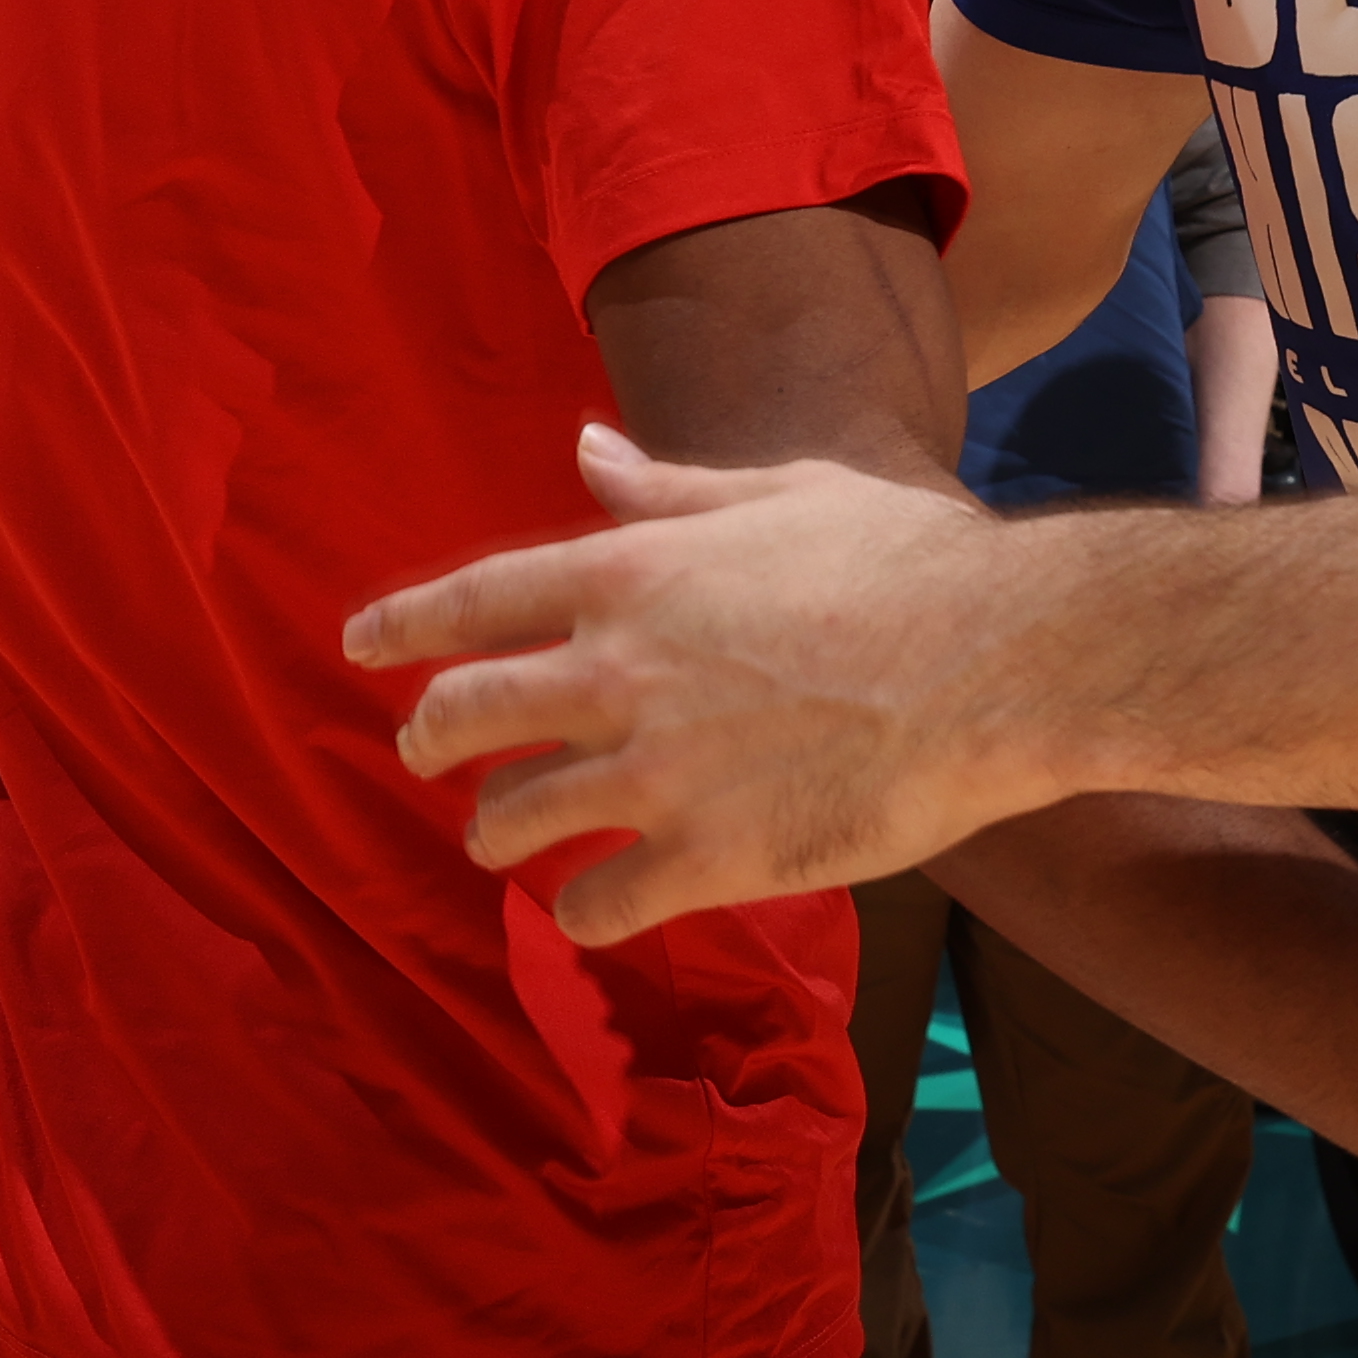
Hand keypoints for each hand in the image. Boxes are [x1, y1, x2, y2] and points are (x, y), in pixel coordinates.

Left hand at [355, 427, 1052, 938]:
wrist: (998, 660)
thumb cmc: (907, 559)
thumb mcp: (779, 491)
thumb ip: (667, 485)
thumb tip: (584, 447)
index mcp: (630, 572)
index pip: (472, 599)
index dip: (402, 625)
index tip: (358, 647)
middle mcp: (615, 670)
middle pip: (462, 717)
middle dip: (429, 740)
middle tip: (426, 755)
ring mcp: (651, 771)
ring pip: (512, 821)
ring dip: (498, 834)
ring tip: (509, 843)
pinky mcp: (703, 858)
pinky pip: (594, 905)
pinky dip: (582, 910)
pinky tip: (597, 907)